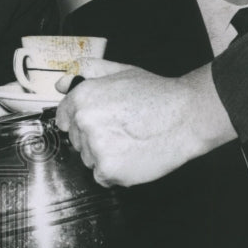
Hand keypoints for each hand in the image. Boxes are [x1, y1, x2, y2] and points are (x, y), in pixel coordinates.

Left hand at [54, 59, 234, 186]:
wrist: (187, 116)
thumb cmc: (156, 94)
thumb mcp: (119, 70)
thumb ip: (86, 71)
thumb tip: (60, 83)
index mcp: (83, 97)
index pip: (63, 118)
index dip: (81, 122)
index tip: (98, 124)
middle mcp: (84, 122)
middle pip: (76, 141)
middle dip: (94, 138)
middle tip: (122, 131)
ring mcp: (96, 147)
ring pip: (89, 159)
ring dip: (105, 156)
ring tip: (130, 143)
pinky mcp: (109, 170)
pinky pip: (102, 177)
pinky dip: (116, 172)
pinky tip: (133, 157)